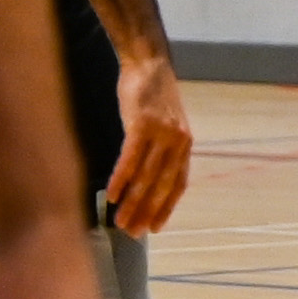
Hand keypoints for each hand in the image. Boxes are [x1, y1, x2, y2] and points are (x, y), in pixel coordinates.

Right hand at [99, 50, 194, 236]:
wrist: (149, 64)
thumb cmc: (152, 97)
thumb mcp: (165, 125)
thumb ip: (160, 151)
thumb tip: (145, 180)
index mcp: (185, 144)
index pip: (178, 184)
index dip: (166, 207)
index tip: (154, 228)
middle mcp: (178, 141)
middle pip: (162, 185)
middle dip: (146, 212)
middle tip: (131, 234)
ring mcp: (162, 133)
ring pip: (146, 177)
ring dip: (132, 203)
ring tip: (118, 222)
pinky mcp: (142, 124)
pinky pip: (130, 159)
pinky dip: (121, 179)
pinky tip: (112, 196)